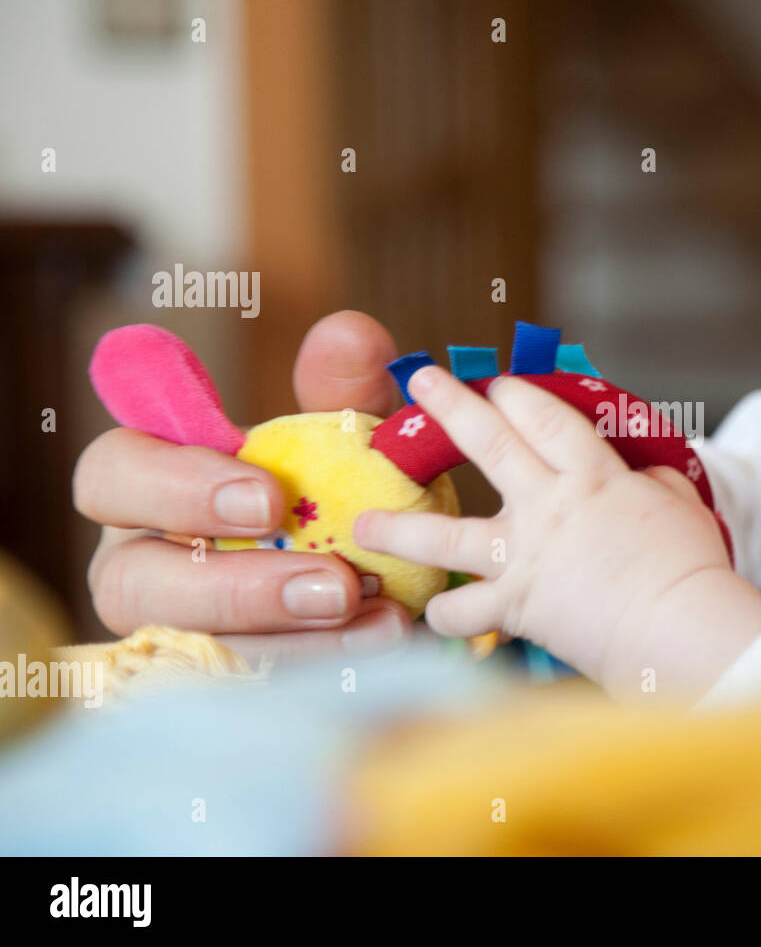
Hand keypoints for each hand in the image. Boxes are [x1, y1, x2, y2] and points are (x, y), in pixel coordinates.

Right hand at [73, 311, 412, 658]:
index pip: (113, 476)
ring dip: (293, 639)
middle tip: (333, 582)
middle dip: (232, 588)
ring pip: (200, 649)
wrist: (374, 561)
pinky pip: (254, 687)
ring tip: (380, 618)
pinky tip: (386, 640)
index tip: (268, 497)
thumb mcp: (343, 433)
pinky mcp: (227, 678)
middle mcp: (148, 563)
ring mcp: (181, 632)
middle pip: (136, 584)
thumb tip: (353, 334)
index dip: (175, 487)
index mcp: (152, 488)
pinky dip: (324, 665)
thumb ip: (341, 387)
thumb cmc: (328, 486)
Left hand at [353, 366, 760, 701]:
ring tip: (365, 524)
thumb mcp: (679, 505)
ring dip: (399, 526)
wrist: (678, 628)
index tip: (499, 384)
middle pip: (488, 442)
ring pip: (442, 535)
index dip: (517, 394)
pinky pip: (461, 612)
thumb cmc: (690, 567)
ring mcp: (522, 557)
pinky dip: (447, 615)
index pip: (544, 418)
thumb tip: (639, 476)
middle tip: (419, 379)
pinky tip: (436, 614)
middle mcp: (546, 506)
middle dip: (450, 404)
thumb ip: (650, 482)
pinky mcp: (513, 607)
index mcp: (592, 475)